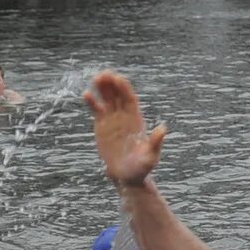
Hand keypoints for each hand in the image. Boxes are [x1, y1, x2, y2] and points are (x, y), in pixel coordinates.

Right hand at [85, 70, 167, 186]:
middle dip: (112, 83)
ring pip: (107, 98)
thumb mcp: (150, 156)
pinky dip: (92, 101)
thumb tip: (163, 128)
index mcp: (137, 119)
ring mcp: (112, 118)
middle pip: (118, 94)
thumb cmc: (141, 167)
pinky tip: (86, 94)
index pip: (130, 99)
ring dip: (102, 88)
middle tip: (103, 74)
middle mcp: (124, 115)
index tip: (117, 78)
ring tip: (95, 78)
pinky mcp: (101, 125)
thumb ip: (155, 143)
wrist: (127, 175)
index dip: (124, 88)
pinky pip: (96, 110)